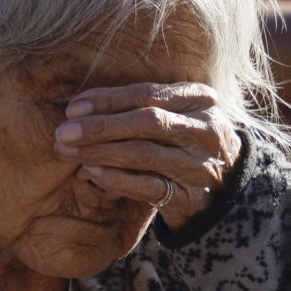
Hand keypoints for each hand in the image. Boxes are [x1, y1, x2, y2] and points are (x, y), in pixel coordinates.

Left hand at [53, 83, 241, 229]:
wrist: (227, 191)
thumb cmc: (188, 144)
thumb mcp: (180, 115)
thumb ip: (144, 106)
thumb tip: (83, 106)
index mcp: (200, 99)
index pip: (148, 94)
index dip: (108, 100)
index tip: (73, 107)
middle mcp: (203, 130)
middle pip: (145, 122)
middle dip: (100, 127)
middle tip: (63, 132)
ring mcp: (198, 165)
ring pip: (143, 154)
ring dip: (100, 152)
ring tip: (69, 152)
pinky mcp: (189, 197)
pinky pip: (146, 187)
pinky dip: (116, 179)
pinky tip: (91, 173)